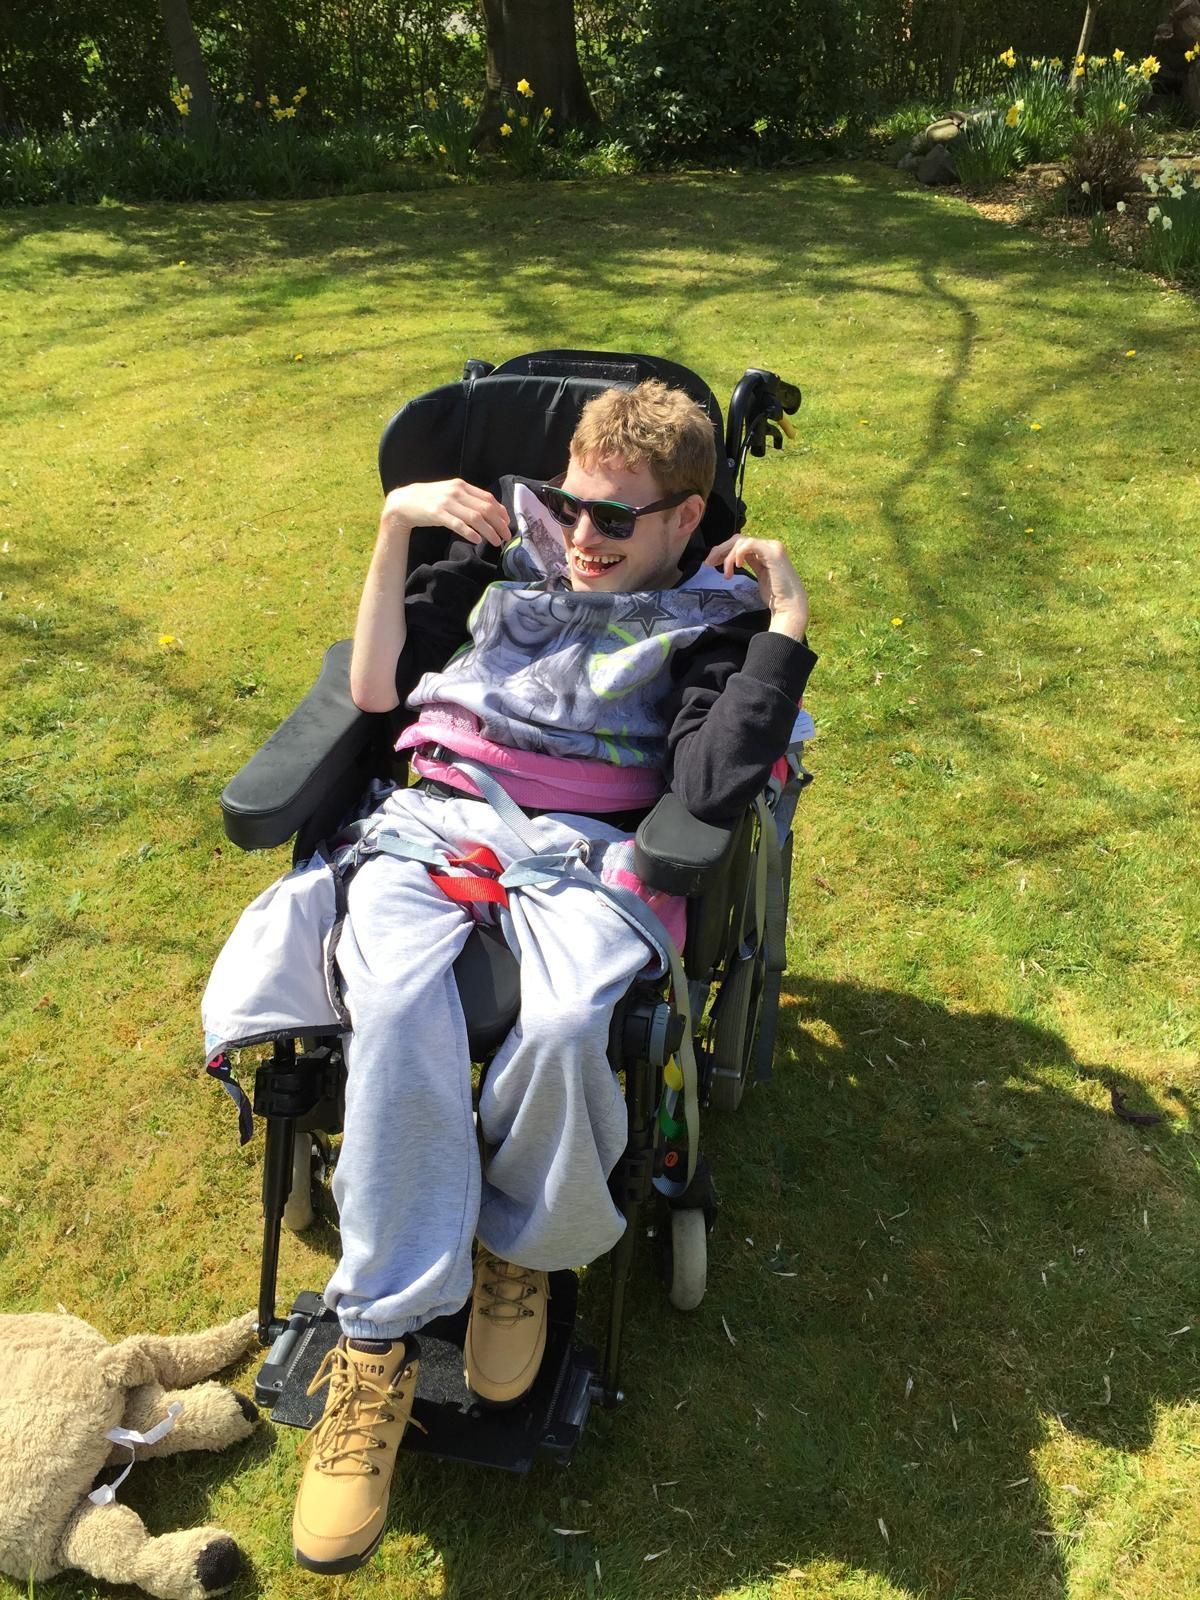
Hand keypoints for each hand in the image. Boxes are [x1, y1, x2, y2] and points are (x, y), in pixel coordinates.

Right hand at [379, 479, 510, 547]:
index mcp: (461, 486)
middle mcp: (456, 492)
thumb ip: (468, 499)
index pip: (488, 498)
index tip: (507, 523)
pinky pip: (458, 524)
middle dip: (499, 524)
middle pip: (485, 509)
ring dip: (489, 531)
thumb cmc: (430, 500)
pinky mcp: (437, 514)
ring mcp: (447, 502)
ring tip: (496, 542)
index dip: (501, 512)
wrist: (404, 502)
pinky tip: (477, 540)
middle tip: (506, 537)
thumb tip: (489, 512)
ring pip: (475, 518)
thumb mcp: (450, 494)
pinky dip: (470, 533)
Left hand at [704, 535, 808, 640]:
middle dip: (720, 549)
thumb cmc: (775, 597)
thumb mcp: (759, 576)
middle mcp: (769, 545)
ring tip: (726, 574)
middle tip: (708, 563)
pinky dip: (738, 553)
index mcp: (765, 551)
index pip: (739, 543)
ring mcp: (772, 547)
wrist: (790, 606)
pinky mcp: (772, 552)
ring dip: (728, 556)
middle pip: (738, 539)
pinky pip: (750, 544)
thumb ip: (750, 564)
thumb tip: (733, 559)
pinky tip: (736, 566)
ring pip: (741, 541)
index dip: (723, 550)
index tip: (711, 563)